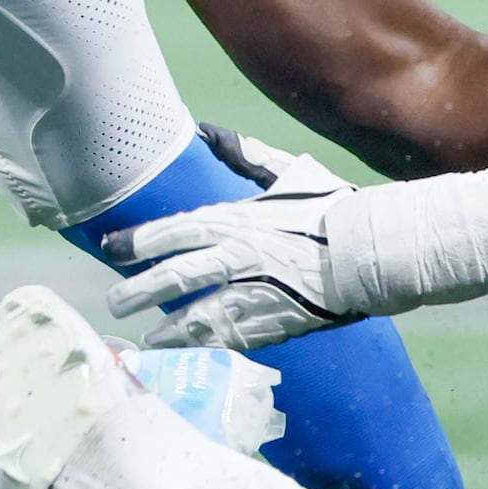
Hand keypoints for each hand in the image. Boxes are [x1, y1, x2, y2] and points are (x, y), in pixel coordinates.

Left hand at [104, 166, 487, 348]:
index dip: (139, 240)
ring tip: (144, 338)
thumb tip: (212, 133)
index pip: (174, 231)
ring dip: (166, 328)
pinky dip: (204, 349)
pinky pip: (229, 341)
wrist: (375, 250)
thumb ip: (246, 157)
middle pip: (174, 278)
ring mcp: (252, 295)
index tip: (112, 247)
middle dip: (139, 290)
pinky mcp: (272, 324)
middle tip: (115, 302)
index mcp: (236, 219)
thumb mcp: (288, 174)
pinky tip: (188, 355)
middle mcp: (236, 258)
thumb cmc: (335, 207)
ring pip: (194, 316)